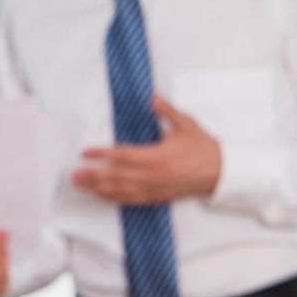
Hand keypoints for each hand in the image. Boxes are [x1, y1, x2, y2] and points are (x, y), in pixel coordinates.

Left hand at [73, 94, 220, 204]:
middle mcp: (151, 176)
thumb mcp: (186, 124)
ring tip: (80, 184)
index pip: (121, 156)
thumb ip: (167, 110)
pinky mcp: (157, 197)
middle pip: (115, 176)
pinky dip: (113, 198)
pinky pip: (130, 200)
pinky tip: (101, 195)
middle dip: (92, 175)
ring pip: (120, 190)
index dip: (101, 155)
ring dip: (98, 188)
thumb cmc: (203, 149)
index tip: (85, 153)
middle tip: (74, 174)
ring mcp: (153, 188)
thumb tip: (152, 97)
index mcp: (155, 157)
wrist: (221, 172)